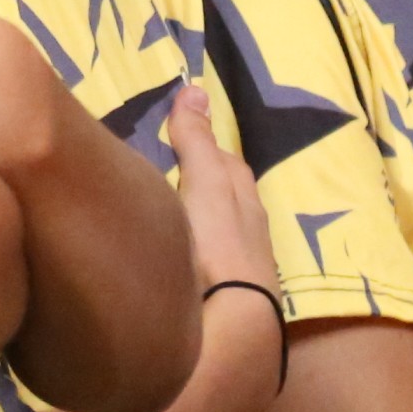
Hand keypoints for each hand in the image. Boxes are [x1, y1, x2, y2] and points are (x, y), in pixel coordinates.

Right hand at [167, 84, 274, 297]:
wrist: (232, 324)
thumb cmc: (218, 244)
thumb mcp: (204, 183)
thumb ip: (196, 142)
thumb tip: (195, 88)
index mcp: (243, 198)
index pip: (226, 162)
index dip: (203, 146)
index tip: (174, 137)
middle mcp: (249, 230)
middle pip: (226, 198)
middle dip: (201, 183)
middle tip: (163, 174)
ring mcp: (241, 267)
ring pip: (218, 232)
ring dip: (196, 222)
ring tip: (162, 217)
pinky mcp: (226, 297)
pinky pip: (208, 262)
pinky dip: (192, 252)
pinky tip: (174, 258)